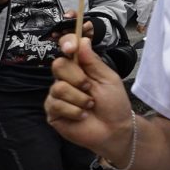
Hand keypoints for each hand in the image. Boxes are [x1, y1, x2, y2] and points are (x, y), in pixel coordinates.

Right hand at [45, 35, 134, 160]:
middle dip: (77, 77)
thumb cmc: (114, 103)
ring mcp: (57, 96)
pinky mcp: (53, 112)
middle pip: (58, 65)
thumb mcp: (108, 78)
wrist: (116, 129)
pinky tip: (83, 116)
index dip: (66, 43)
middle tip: (90, 88)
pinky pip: (56, 105)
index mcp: (80, 68)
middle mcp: (65, 79)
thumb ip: (93, 61)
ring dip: (80, 98)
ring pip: (58, 87)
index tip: (71, 47)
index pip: (67, 49)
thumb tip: (82, 40)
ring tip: (90, 105)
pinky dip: (75, 111)